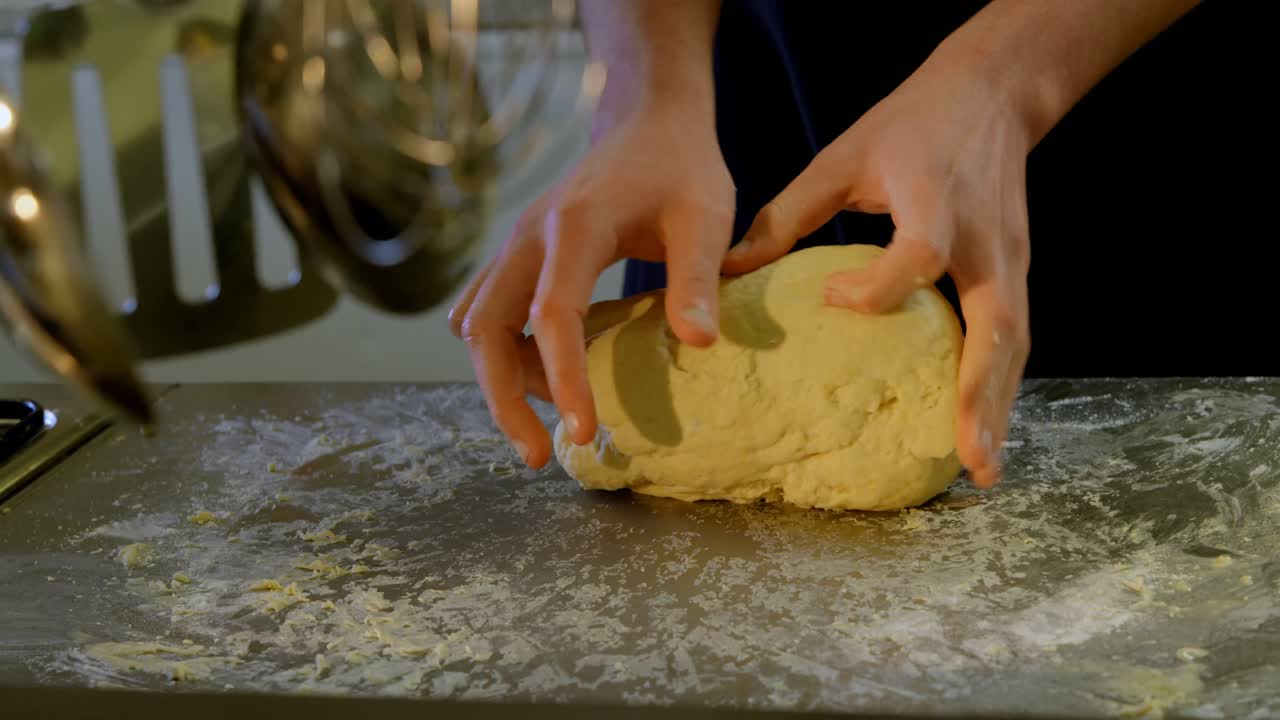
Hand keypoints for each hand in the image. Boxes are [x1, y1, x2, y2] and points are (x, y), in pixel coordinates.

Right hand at [450, 106, 734, 467]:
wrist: (646, 123)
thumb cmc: (681, 169)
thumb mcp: (705, 217)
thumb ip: (698, 279)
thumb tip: (698, 345)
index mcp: (573, 226)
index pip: (552, 317)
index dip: (564, 380)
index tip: (582, 433)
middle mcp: (527, 236)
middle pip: (485, 330)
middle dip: (502, 399)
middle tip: (538, 456)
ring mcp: (513, 246)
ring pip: (475, 325)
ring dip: (500, 379)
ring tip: (553, 420)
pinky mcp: (515, 257)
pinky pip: (485, 313)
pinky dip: (502, 353)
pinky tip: (543, 379)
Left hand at [721, 58, 1031, 488]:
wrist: (992, 93)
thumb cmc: (908, 124)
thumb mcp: (842, 157)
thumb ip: (787, 215)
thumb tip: (729, 272)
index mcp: (935, 200)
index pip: (918, 254)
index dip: (877, 286)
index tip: (832, 298)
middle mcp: (984, 238)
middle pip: (996, 324)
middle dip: (980, 394)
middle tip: (966, 459)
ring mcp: (1012, 258)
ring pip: (1014, 343)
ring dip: (999, 407)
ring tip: (980, 469)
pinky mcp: (1019, 270)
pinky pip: (1014, 337)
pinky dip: (1000, 385)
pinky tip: (981, 429)